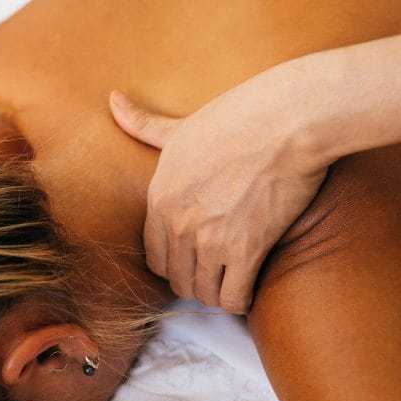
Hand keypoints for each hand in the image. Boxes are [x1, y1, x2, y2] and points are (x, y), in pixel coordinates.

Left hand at [108, 73, 330, 313]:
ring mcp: (210, 239)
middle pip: (177, 279)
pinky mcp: (246, 250)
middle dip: (196, 279)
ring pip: (204, 293)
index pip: (154, 257)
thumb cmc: (239, 117)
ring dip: (218, 291)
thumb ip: (145, 125)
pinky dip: (241, 299)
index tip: (195, 256)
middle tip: (217, 271)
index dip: (174, 261)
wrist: (287, 121)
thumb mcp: (182, 125)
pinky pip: (233, 298)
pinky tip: (251, 283)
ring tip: (233, 279)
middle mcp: (178, 223)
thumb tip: (113, 101)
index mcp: (160, 196)